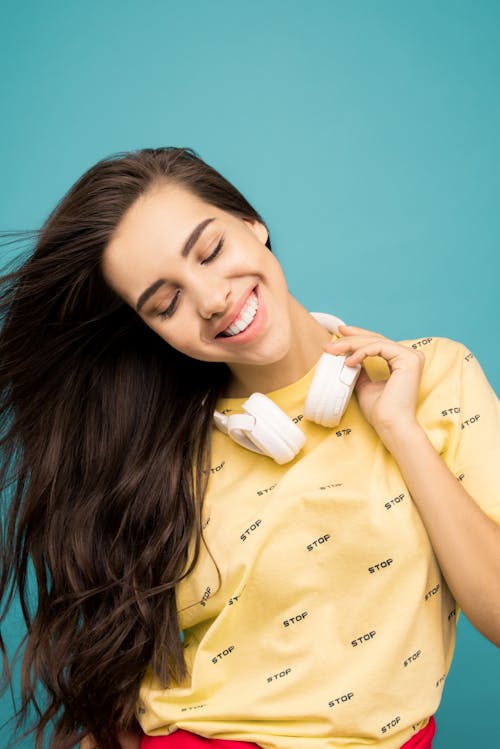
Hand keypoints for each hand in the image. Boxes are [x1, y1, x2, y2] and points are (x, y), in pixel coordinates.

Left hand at [324, 324, 424, 438]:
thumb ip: (361, 370)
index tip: (339, 334)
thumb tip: (349, 358)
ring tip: (334, 351)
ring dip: (351, 344)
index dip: (358, 337)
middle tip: (331, 342)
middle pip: (376, 339)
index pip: (377, 343)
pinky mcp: (409, 359)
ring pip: (375, 342)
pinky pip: (380, 347)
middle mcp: (410, 356)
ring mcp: (411, 356)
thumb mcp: (365, 385)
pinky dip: (361, 352)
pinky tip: (349, 361)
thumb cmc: (381, 411)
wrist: (390, 425)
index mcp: (402, 362)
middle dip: (351, 338)